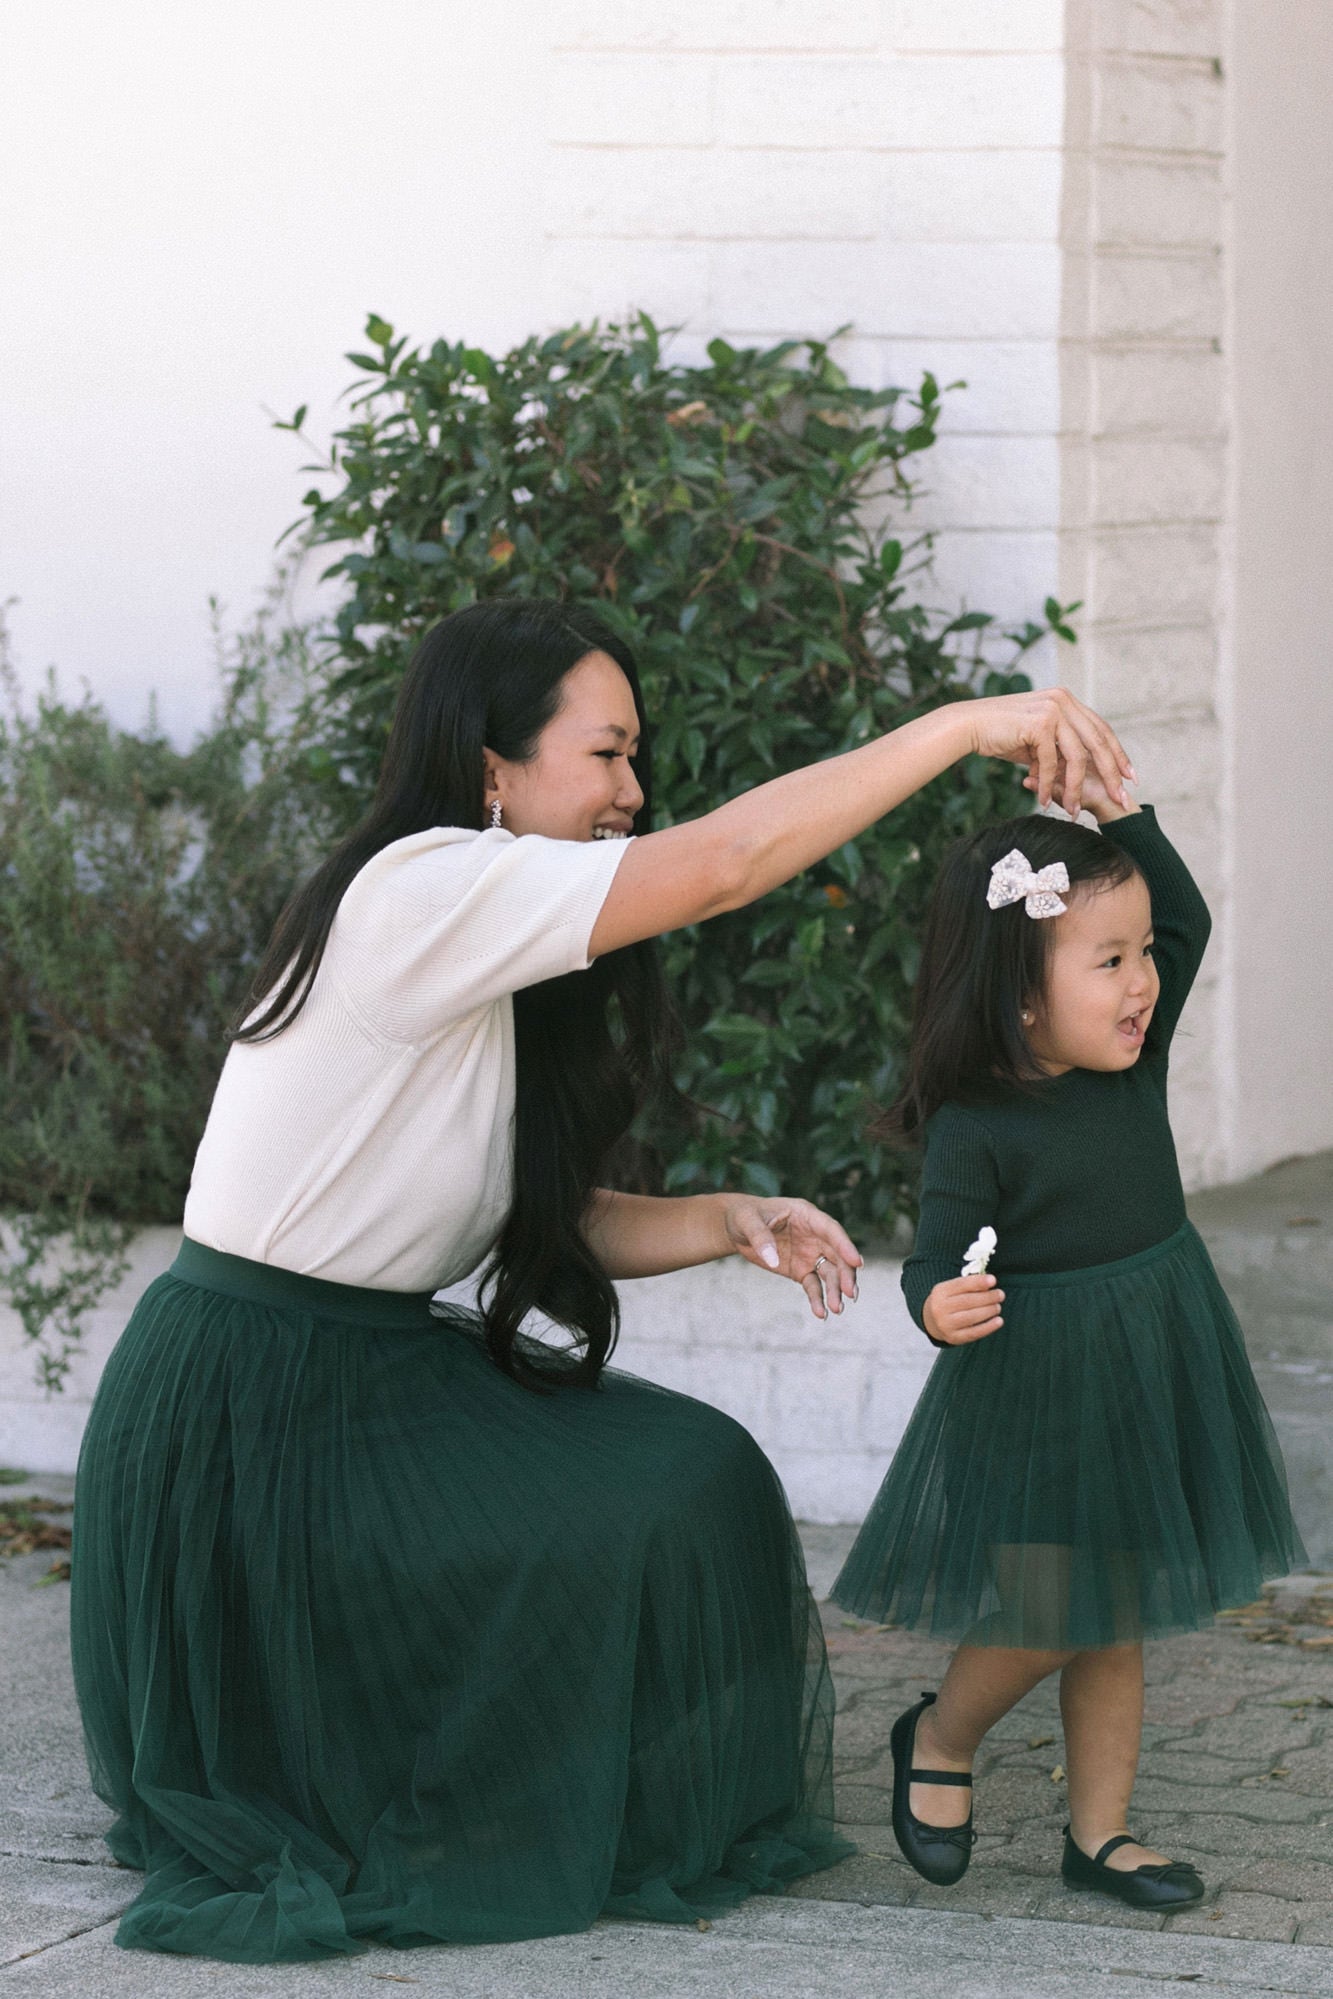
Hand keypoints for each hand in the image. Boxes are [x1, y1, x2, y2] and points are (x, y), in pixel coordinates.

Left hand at [720, 1195, 862, 1318]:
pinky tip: (821, 1313)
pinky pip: (814, 1286)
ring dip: (836, 1290)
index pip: (831, 1230)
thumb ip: (760, 1237)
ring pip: (830, 1273)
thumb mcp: (746, 1221)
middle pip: (837, 1255)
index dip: (845, 1245)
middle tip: (849, 1294)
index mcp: (806, 1215)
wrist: (736, 1229)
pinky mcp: (801, 1270)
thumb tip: (773, 1260)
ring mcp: (810, 1254)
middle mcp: (815, 1235)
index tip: (857, 1262)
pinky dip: (818, 1299)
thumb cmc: (744, 1215)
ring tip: (837, 1309)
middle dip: (846, 1274)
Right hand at [923, 1273, 1004, 1344]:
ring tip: (998, 1307)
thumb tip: (990, 1283)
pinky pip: (974, 1333)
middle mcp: (940, 1308)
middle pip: (967, 1301)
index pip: (961, 1285)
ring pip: (971, 1317)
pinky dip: (989, 1327)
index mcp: (940, 1292)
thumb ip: (969, 1285)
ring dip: (989, 1311)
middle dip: (988, 1297)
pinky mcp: (954, 1338)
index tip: (993, 1280)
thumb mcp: (952, 1289)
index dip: (978, 1282)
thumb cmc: (949, 1302)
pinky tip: (999, 1321)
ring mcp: (946, 1325)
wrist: (932, 1322)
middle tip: (1000, 1295)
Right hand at [966, 688, 1135, 818]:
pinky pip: (1051, 763)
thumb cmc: (999, 734)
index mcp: (1066, 700)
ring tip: (1072, 810)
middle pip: (1098, 742)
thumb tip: (1076, 770)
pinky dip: (1047, 786)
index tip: (1129, 776)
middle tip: (1122, 796)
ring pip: (1077, 757)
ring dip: (1075, 788)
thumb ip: (1058, 748)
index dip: (1116, 753)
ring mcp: (1053, 709)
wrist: (967, 726)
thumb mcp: (1036, 739)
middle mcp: (1063, 700)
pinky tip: (1042, 801)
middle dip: (1112, 773)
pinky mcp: (1039, 723)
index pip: (1100, 729)